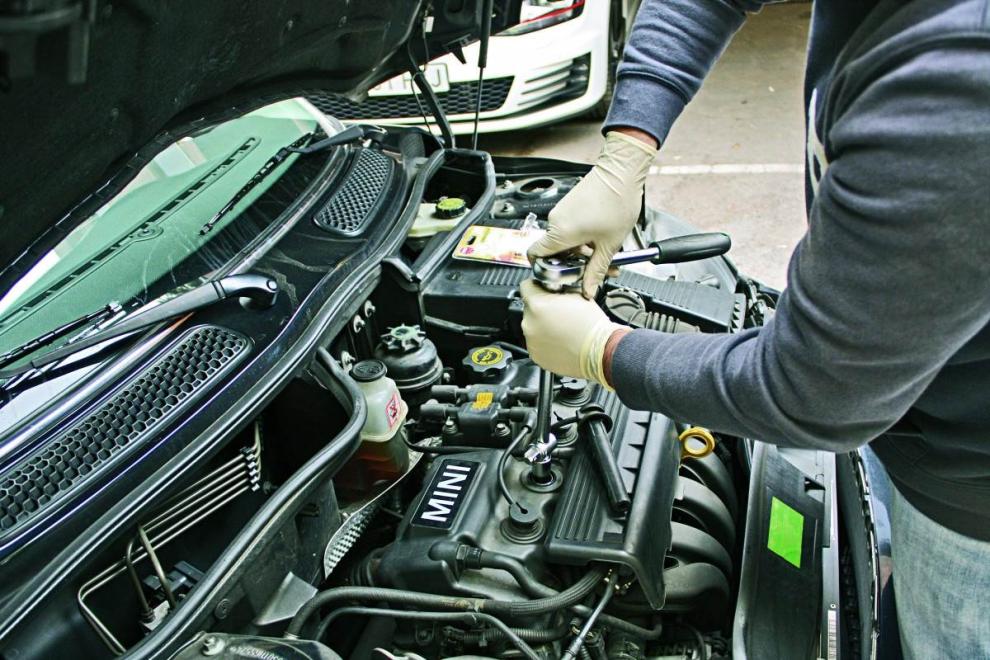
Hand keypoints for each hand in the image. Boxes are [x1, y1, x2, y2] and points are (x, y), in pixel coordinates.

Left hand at [520, 280, 623, 386]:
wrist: (599, 351)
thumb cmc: (591, 325)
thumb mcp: (575, 294)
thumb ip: (558, 289)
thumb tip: (552, 288)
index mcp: (537, 305)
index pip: (526, 286)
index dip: (536, 286)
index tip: (542, 290)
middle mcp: (529, 324)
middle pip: (530, 308)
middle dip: (541, 308)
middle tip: (558, 312)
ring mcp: (531, 341)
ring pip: (532, 326)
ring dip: (542, 325)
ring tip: (561, 328)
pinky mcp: (536, 355)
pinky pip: (536, 343)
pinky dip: (545, 341)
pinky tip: (560, 340)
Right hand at [527, 130, 655, 298]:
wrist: (622, 172)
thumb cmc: (616, 202)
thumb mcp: (609, 245)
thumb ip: (596, 270)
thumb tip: (588, 289)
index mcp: (560, 233)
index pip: (535, 256)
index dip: (545, 269)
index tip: (562, 276)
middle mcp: (555, 221)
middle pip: (554, 251)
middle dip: (574, 263)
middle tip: (595, 268)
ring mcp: (561, 211)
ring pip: (564, 240)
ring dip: (581, 250)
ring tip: (604, 251)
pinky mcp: (569, 205)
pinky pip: (569, 227)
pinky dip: (582, 237)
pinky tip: (600, 238)